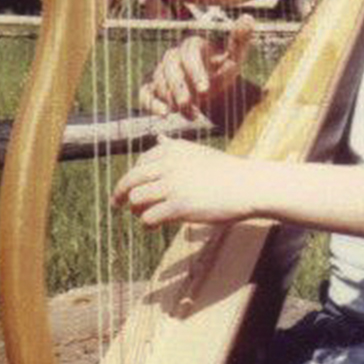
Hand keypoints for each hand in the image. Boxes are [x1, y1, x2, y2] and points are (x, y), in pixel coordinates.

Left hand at [112, 136, 256, 227]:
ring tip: (142, 216)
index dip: (133, 178)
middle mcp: (168, 164)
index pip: (140, 163)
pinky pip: (149, 217)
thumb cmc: (226, 171)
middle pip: (130, 180)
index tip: (129, 188)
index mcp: (171, 149)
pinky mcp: (178, 206)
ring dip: (136, 210)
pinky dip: (147, 223)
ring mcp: (172, 185)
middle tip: (116, 204)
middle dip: (119, 193)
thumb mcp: (197, 152)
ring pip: (136, 199)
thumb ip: (175, 148)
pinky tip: (152, 226)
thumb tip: (159, 137)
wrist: (247, 185)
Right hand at [139, 15, 253, 117]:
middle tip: (188, 104)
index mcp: (192, 45)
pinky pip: (145, 93)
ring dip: (172, 100)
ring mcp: (161, 72)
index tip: (205, 88)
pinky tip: (163, 114)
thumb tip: (248, 18)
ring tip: (191, 114)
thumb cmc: (221, 68)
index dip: (195, 71)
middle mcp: (173, 56)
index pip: (190, 54)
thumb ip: (240, 40)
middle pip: (171, 69)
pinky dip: (151, 104)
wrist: (209, 84)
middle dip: (179, 88)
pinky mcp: (152, 87)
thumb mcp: (234, 56)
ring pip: (160, 83)